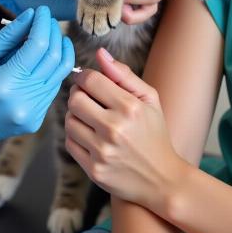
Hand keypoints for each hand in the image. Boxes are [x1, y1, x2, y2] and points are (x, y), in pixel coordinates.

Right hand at [0, 6, 73, 167]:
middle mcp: (22, 102)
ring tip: (50, 34)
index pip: (38, 45)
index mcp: (5, 83)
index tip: (41, 10)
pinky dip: (52, 70)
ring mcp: (30, 114)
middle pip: (54, 58)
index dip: (43, 23)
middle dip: (54, 34)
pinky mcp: (33, 121)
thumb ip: (8, 36)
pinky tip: (44, 57)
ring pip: (59, 74)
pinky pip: (51, 89)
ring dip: (59, 51)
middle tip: (47, 19)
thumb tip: (31, 16)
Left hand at [65, 48, 185, 211]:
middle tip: (87, 97)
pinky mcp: (93, 169)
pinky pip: (70, 142)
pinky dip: (76, 135)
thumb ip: (124, 74)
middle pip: (75, 99)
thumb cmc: (155, 134)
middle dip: (78, 94)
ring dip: (75, 115)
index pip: (90, 81)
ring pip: (69, 120)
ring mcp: (102, 151)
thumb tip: (100, 54)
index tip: (87, 80)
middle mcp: (114, 129)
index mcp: (129, 107)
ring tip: (90, 117)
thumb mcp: (149, 99)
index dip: (84, 76)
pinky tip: (90, 134)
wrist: (162, 179)